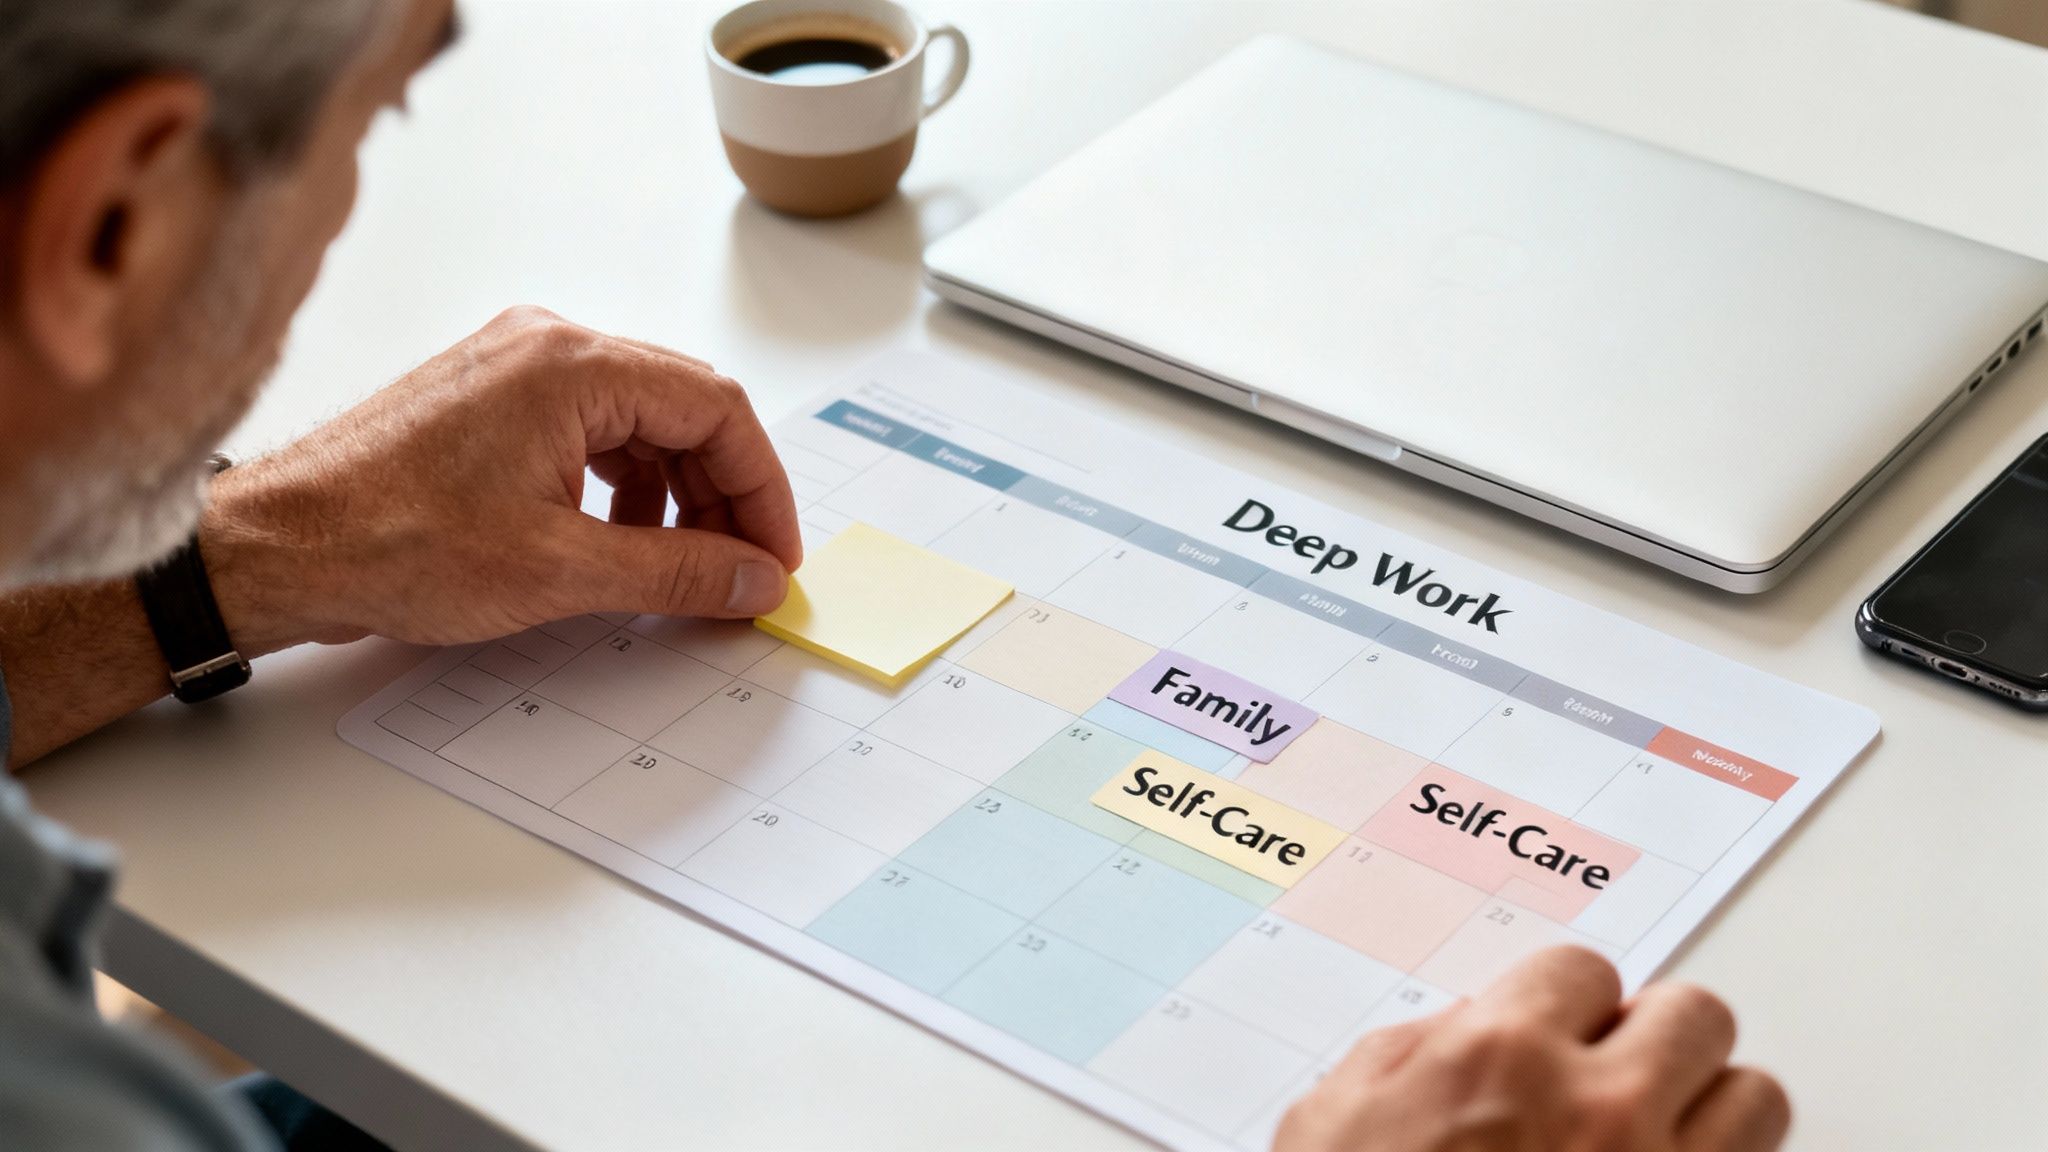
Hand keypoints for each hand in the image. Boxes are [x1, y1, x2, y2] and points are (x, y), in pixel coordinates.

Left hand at [203, 306, 801, 652]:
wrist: (276, 547)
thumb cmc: (389, 543)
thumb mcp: (559, 571)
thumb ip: (676, 571)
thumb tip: (753, 578)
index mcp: (573, 365)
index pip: (717, 408)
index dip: (761, 488)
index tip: (773, 555)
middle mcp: (547, 345)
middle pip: (685, 407)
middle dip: (723, 492)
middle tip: (738, 569)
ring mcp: (514, 366)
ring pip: (639, 418)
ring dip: (675, 490)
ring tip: (677, 564)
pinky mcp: (488, 397)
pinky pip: (590, 427)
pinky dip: (623, 482)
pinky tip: (614, 537)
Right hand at [1276, 948, 1788, 1151]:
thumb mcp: (1329, 1123)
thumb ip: (1404, 1057)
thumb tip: (1458, 1031)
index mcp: (1499, 1058)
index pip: (1587, 971)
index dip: (1566, 1006)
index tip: (1555, 1038)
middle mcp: (1598, 1109)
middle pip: (1695, 1015)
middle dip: (1656, 1041)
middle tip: (1617, 1079)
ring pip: (1754, 1098)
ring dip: (1711, 1112)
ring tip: (1660, 1139)